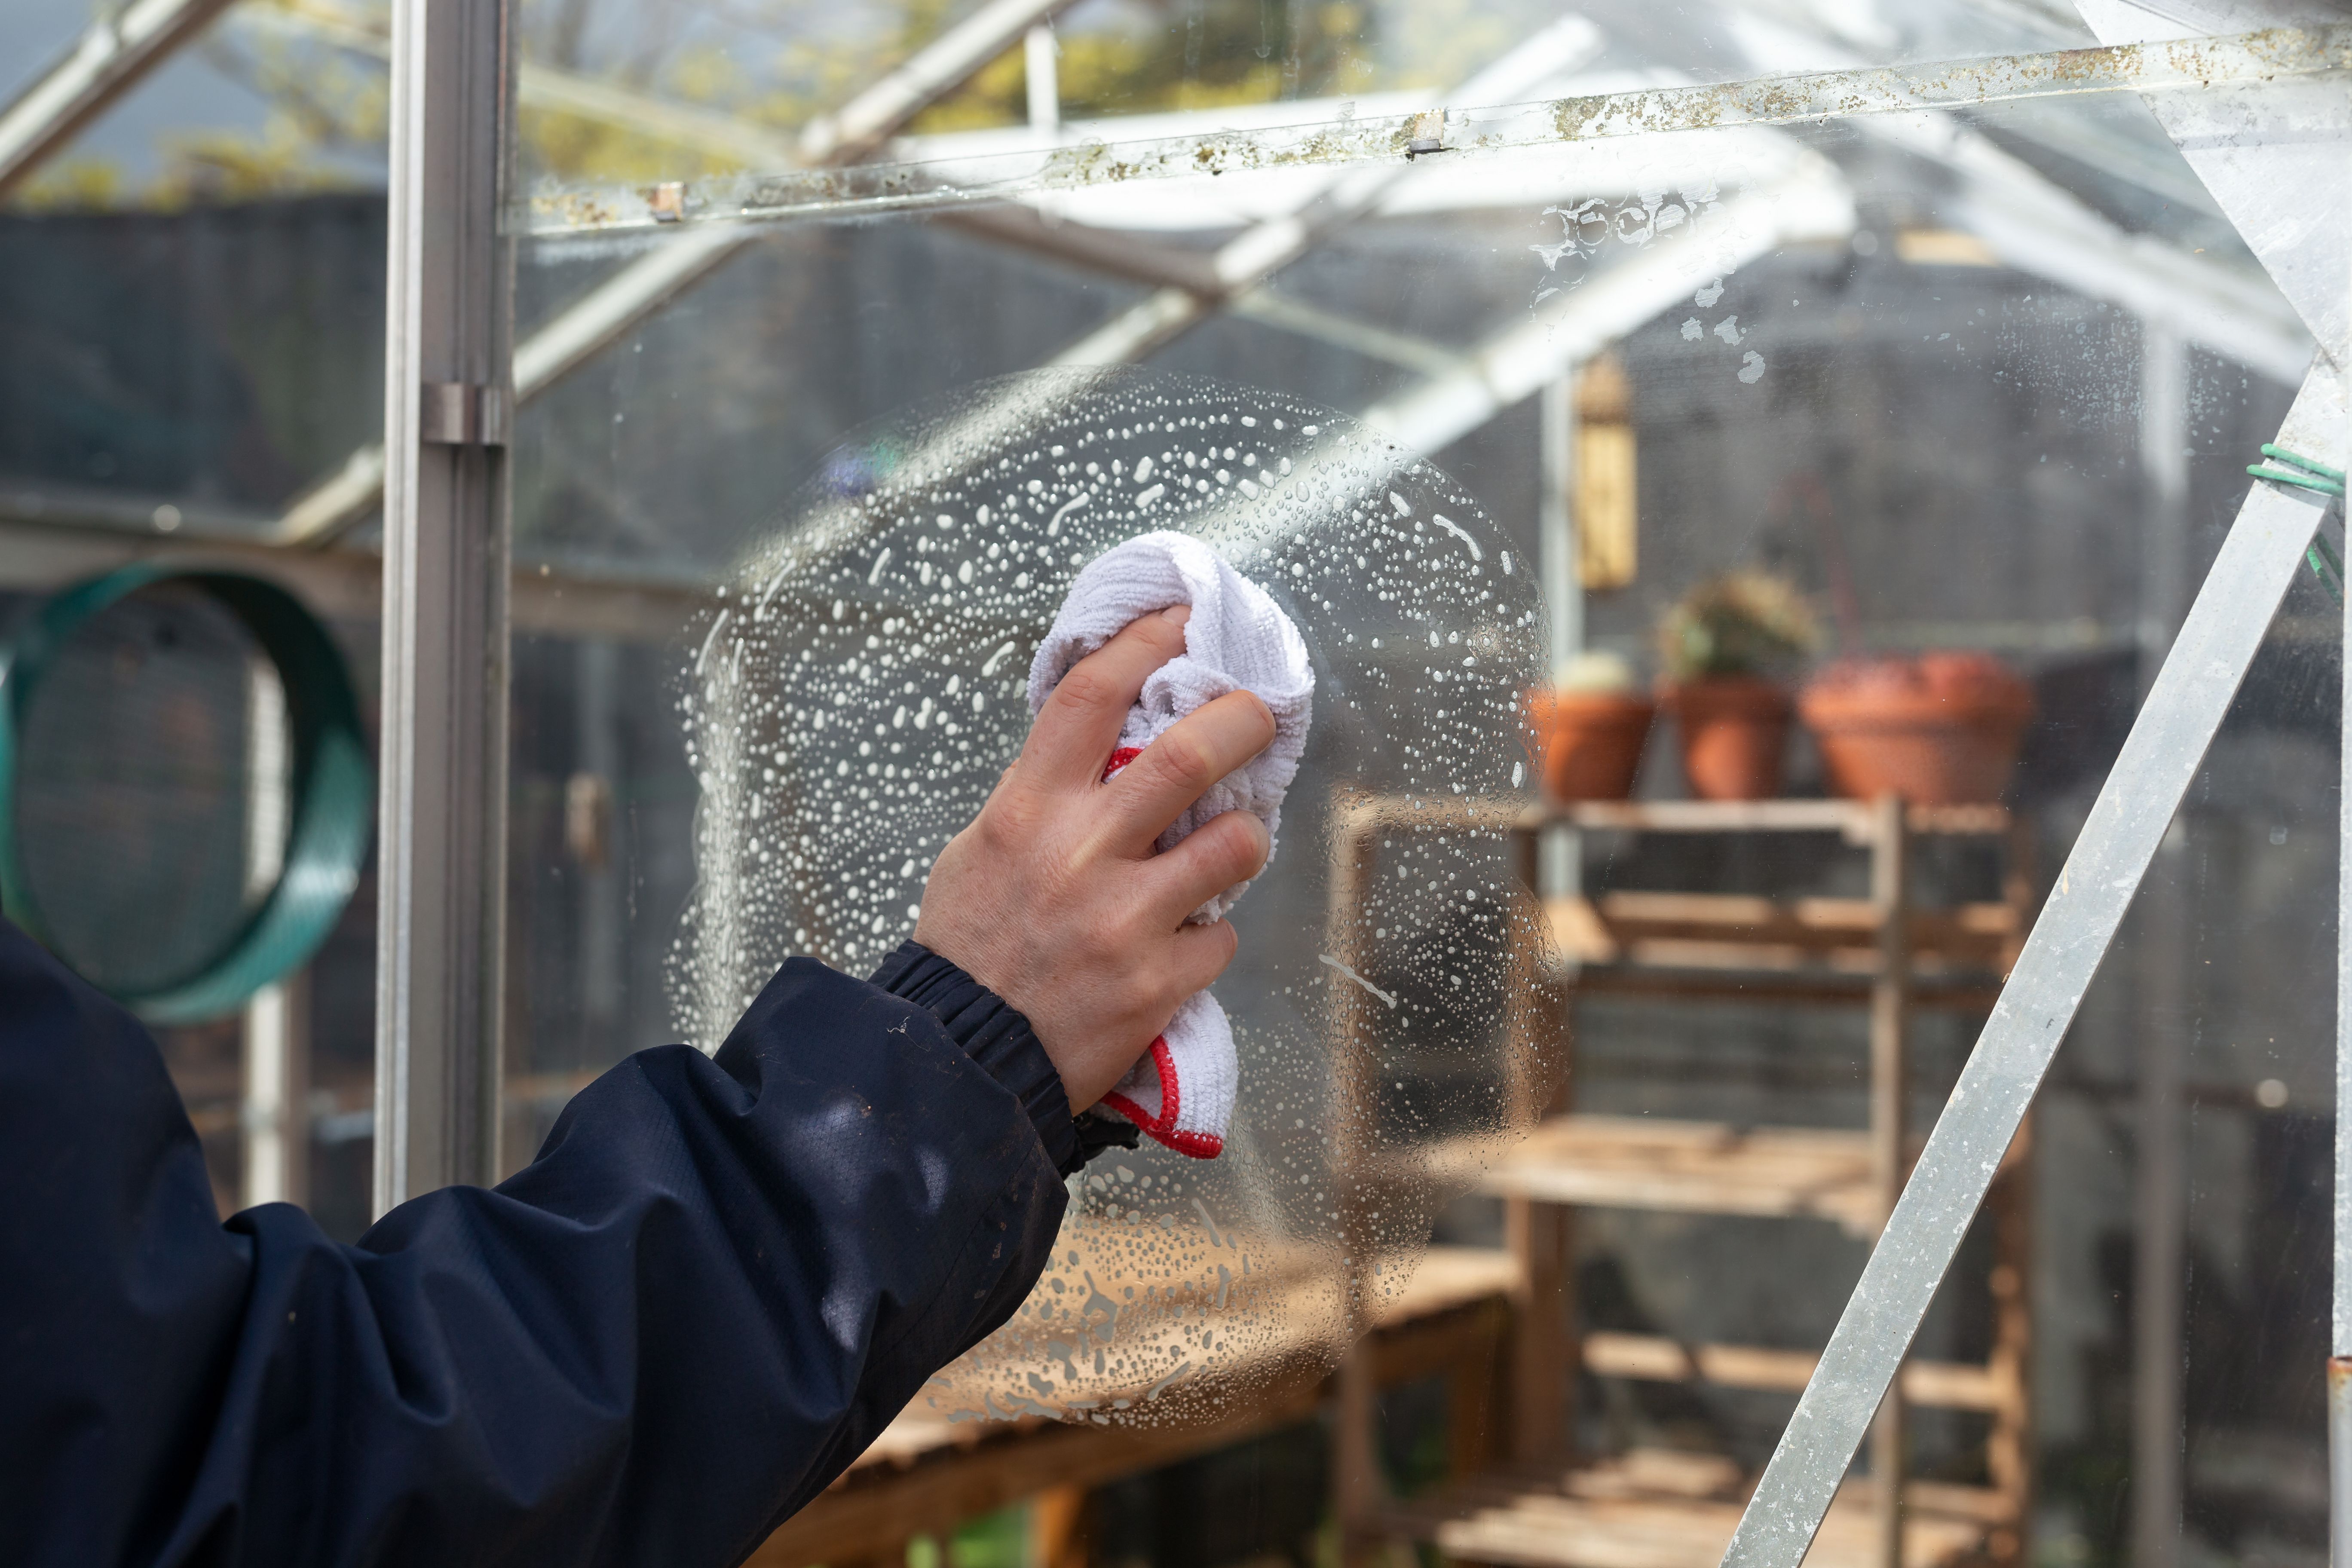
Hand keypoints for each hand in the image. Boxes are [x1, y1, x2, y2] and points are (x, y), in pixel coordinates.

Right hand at [914, 607, 1275, 1110]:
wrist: (961, 1059)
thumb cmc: (972, 948)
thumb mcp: (985, 849)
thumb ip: (1045, 798)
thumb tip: (1109, 747)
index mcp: (1029, 811)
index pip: (1092, 697)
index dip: (1144, 644)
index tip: (1180, 621)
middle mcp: (1079, 855)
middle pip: (1188, 756)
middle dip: (1241, 721)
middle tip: (1260, 714)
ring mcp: (1123, 920)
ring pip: (1233, 846)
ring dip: (1247, 839)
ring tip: (1234, 845)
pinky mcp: (1157, 983)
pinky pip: (1221, 938)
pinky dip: (1211, 937)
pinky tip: (1182, 945)